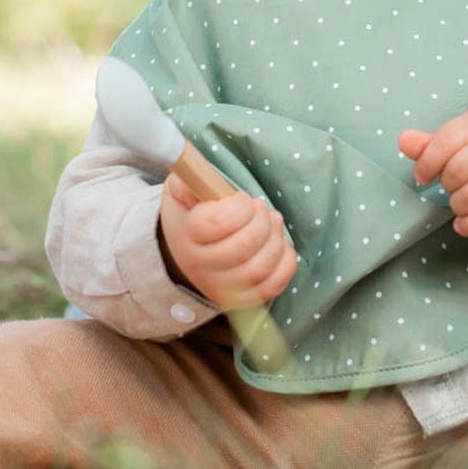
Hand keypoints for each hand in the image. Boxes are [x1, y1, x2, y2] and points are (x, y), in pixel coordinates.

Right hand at [158, 177, 297, 311]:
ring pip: (259, 269)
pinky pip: (273, 285)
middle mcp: (202, 266)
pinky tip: (277, 244)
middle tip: (260, 208)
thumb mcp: (182, 188)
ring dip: (275, 240)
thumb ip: (190, 173)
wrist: (186, 253)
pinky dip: (285, 262)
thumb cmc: (191, 214)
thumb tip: (198, 169)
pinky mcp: (243, 299)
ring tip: (272, 222)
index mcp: (189, 235)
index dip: (239, 207)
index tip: (242, 198)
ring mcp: (222, 287)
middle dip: (261, 222)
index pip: (217, 224)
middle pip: (243, 248)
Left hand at [399, 106, 467, 237]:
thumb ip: (431, 142)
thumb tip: (403, 141)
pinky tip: (463, 223)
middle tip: (449, 186)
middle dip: (446, 184)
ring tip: (457, 202)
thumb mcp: (463, 135)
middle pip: (459, 169)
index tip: (423, 175)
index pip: (447, 140)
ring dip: (457, 205)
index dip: (427, 162)